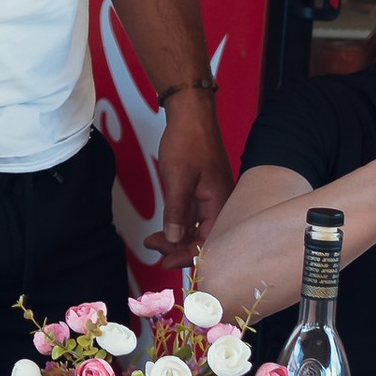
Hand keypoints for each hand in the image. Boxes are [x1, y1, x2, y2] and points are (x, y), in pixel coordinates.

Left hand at [153, 92, 235, 255]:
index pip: (209, 241)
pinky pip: (195, 215)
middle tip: (154, 250)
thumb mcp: (178, 179)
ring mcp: (213, 196)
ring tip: (153, 242)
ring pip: (198, 227)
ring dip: (177, 237)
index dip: (187, 255)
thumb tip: (174, 240)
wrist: (190, 113)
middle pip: (205, 237)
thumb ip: (177, 211)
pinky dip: (179, 223)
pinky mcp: (204, 190)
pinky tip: (164, 228)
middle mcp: (221, 202)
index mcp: (221, 201)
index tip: (165, 262)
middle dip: (179, 247)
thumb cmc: (188, 142)